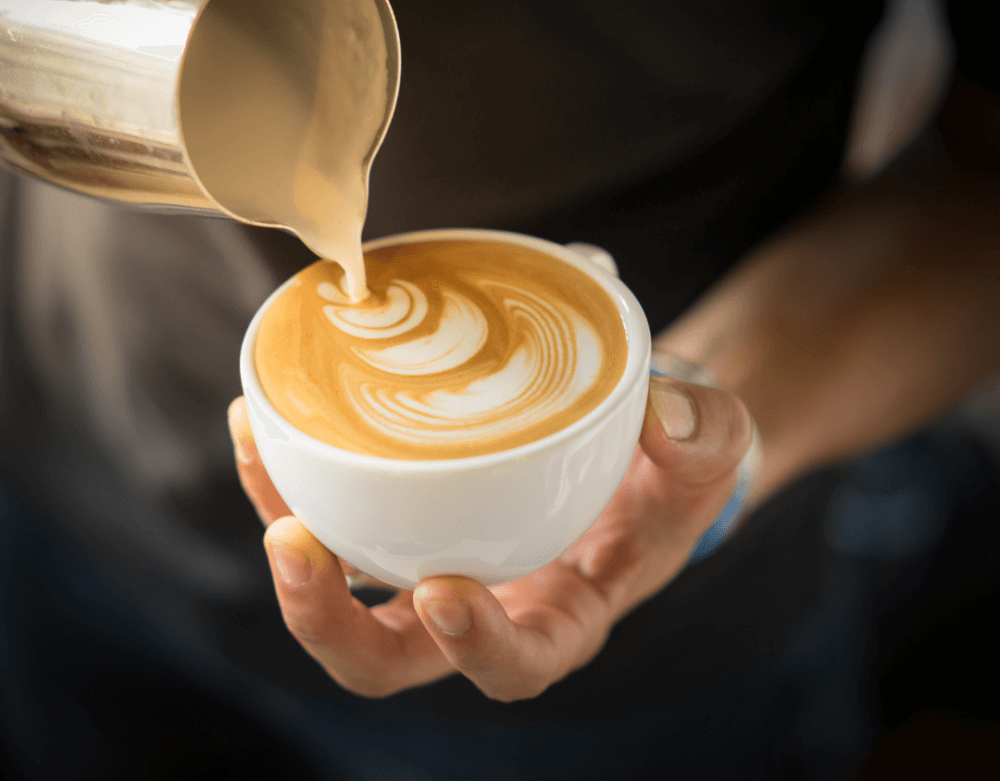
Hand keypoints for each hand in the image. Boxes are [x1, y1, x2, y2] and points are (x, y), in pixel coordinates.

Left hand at [227, 376, 753, 699]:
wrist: (629, 441)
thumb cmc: (670, 463)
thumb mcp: (711, 445)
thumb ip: (708, 433)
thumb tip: (663, 414)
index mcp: (563, 610)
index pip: (519, 666)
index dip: (477, 652)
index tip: (443, 597)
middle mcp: (486, 602)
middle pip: (390, 659)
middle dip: (329, 623)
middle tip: (295, 546)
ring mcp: (435, 558)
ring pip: (337, 587)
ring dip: (285, 535)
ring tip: (258, 446)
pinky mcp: (400, 514)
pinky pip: (330, 514)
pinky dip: (287, 476)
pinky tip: (261, 418)